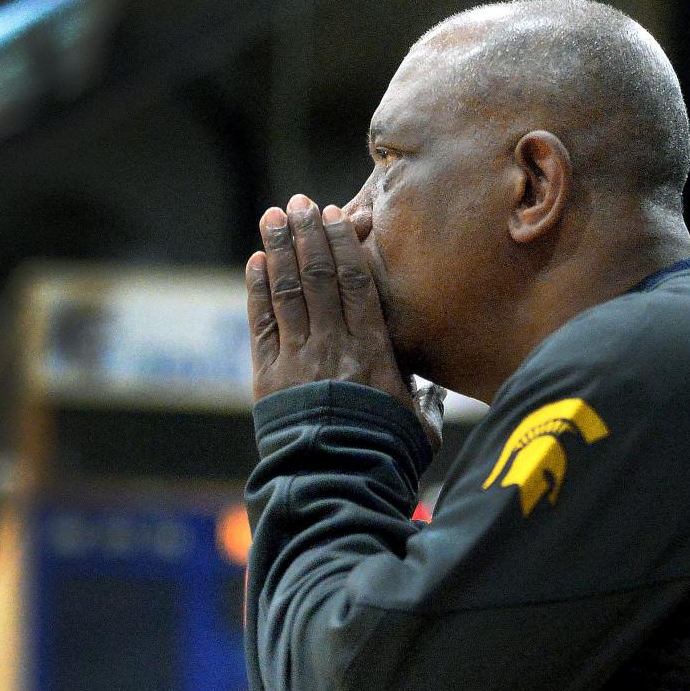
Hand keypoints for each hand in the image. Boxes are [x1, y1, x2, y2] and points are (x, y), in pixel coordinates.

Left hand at [246, 194, 443, 451]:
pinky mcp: (269, 379)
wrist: (338, 487)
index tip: (338, 216)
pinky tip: (256, 262)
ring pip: (288, 292)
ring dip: (279, 250)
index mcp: (376, 353)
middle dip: (309, 236)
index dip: (346, 245)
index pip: (358, 284)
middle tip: (301, 203)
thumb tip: (434, 388)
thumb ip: (424, 400)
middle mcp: (336, 347)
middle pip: (320, 277)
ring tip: (274, 216)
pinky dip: (257, 290)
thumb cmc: (387, 459)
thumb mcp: (420, 427)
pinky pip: (262, 324)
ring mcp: (298, 360)